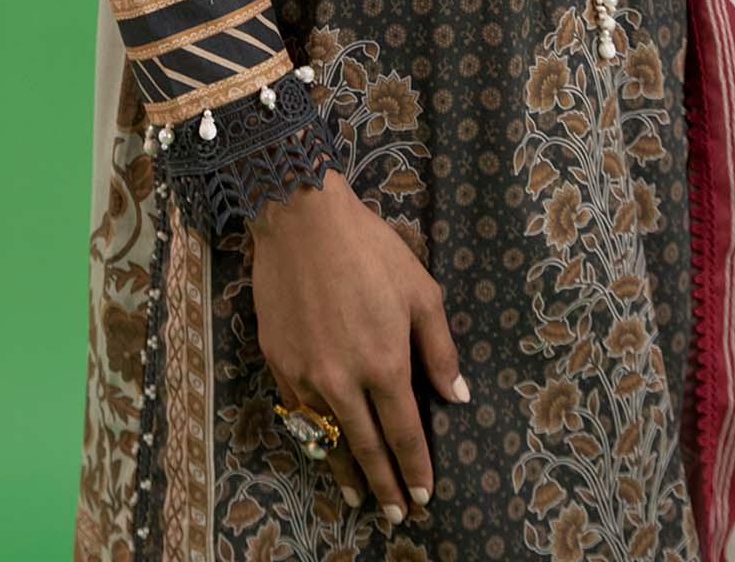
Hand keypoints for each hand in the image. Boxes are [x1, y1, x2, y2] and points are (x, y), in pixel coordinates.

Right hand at [249, 170, 468, 525]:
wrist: (302, 220)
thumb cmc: (370, 250)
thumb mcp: (421, 291)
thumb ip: (439, 349)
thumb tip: (457, 395)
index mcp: (383, 364)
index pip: (403, 433)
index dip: (415, 468)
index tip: (424, 495)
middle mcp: (342, 381)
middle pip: (366, 448)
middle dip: (383, 485)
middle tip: (395, 514)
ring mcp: (305, 376)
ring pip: (328, 438)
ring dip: (345, 471)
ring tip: (358, 497)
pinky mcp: (278, 363)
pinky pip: (299, 412)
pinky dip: (314, 436)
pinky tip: (323, 444)